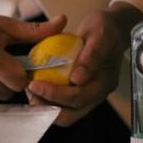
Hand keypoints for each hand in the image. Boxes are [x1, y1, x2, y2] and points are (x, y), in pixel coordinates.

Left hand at [27, 2, 142, 124]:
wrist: (112, 29)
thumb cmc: (105, 28)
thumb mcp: (100, 33)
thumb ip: (92, 55)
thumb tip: (78, 78)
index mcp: (105, 81)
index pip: (79, 96)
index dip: (55, 94)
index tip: (35, 84)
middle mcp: (98, 94)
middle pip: (72, 113)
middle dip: (48, 106)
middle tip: (29, 92)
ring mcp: (90, 96)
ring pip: (67, 114)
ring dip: (47, 108)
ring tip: (31, 93)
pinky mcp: (81, 93)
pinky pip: (64, 107)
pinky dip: (49, 103)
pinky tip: (37, 91)